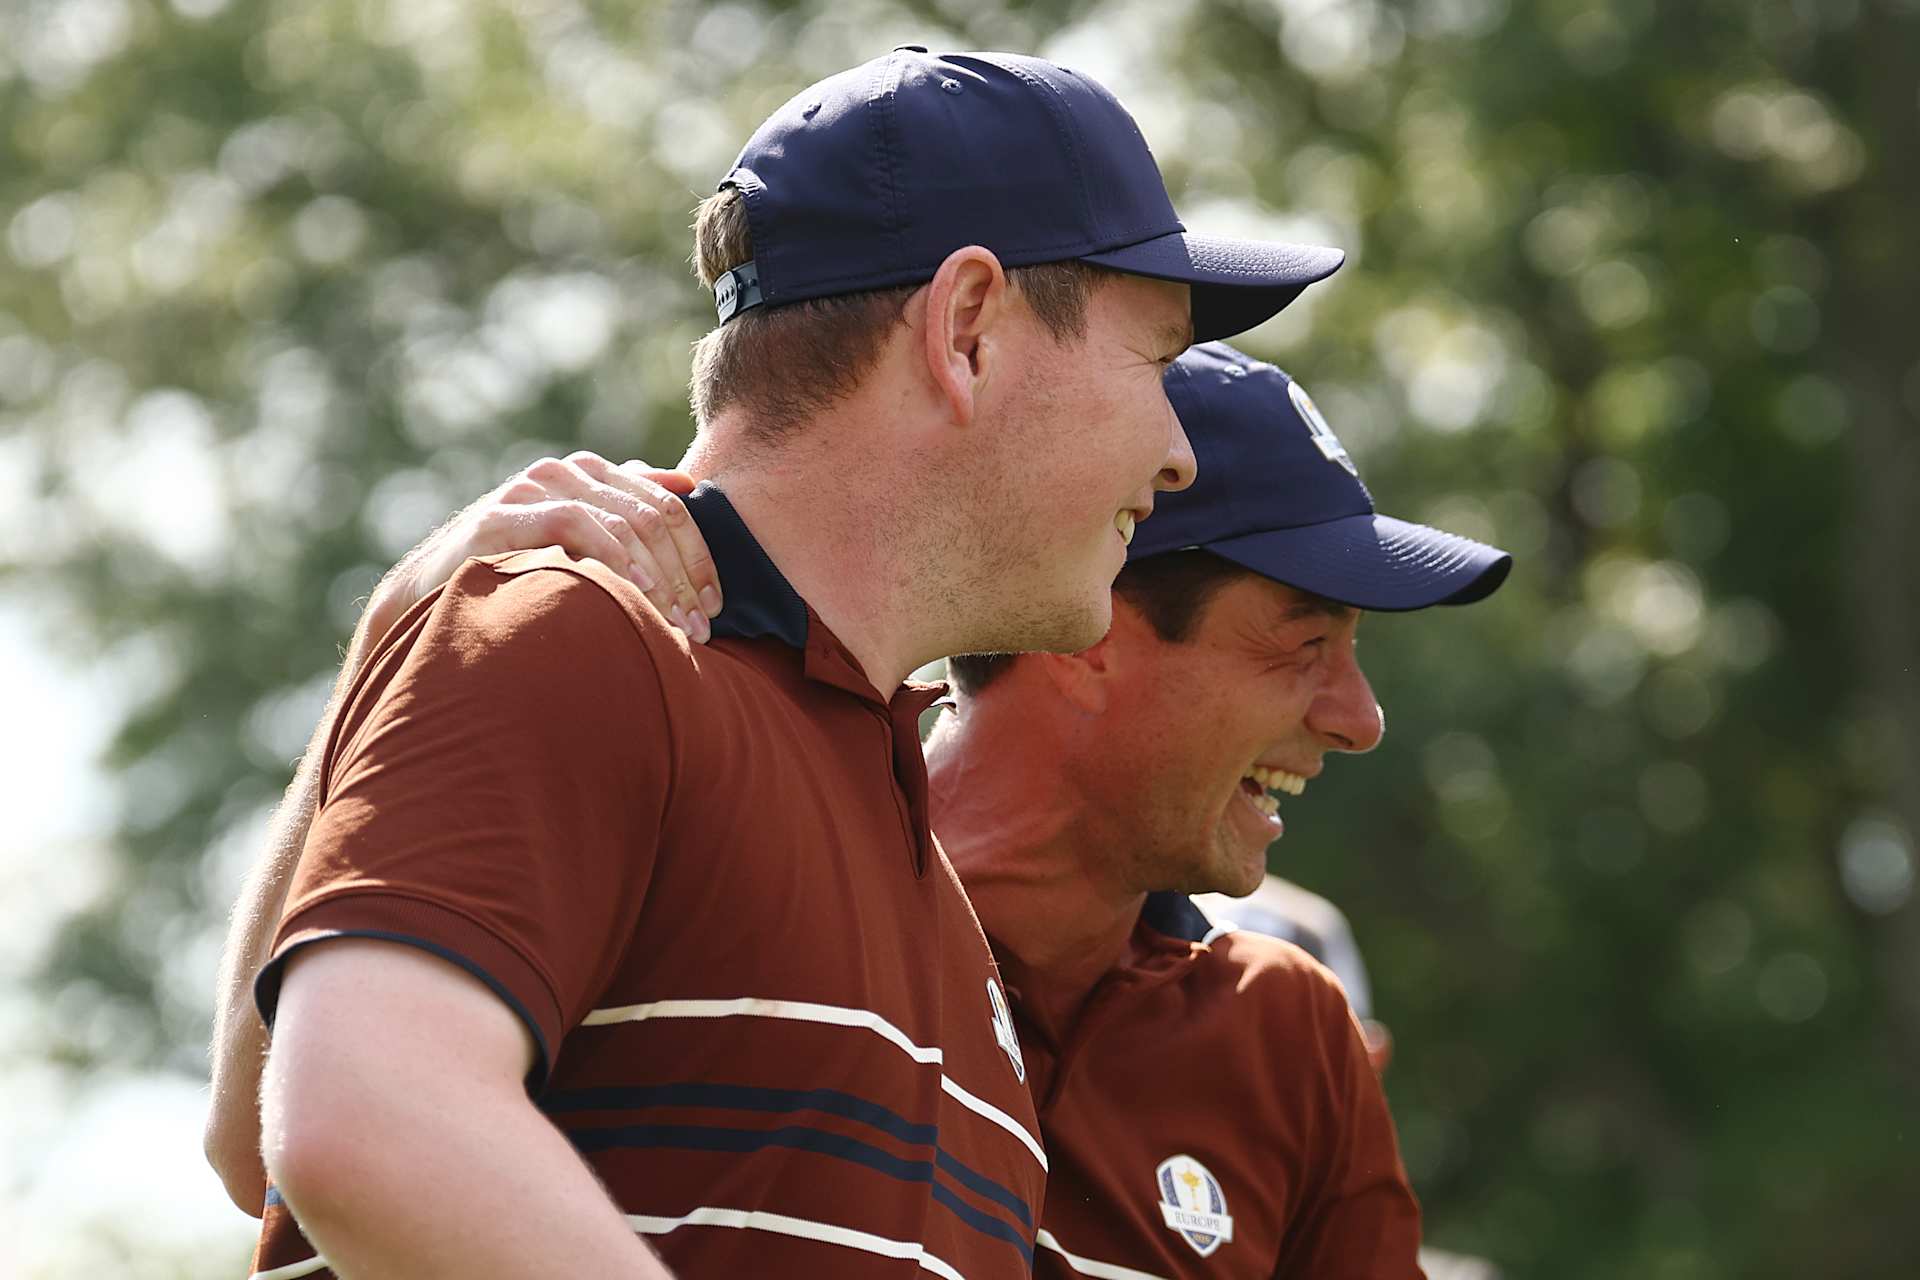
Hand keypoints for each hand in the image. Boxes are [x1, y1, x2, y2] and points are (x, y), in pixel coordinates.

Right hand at [372, 451, 722, 641]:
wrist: (429, 599)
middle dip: (683, 575)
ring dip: (657, 577)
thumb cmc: (516, 577)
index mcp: (592, 477)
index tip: (715, 608)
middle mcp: (564, 473)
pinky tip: (633, 592)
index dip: (699, 557)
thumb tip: (687, 487)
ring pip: (621, 522)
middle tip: (701, 627)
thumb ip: (628, 511)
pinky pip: (574, 524)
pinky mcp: (502, 514)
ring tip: (675, 622)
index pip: (667, 507)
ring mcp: (531, 489)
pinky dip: (611, 557)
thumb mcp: (582, 547)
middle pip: (651, 517)